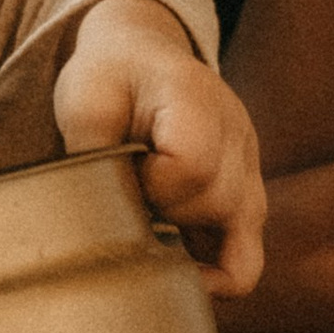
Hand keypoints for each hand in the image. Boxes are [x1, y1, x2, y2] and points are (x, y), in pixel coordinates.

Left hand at [53, 0, 265, 295]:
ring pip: (241, 240)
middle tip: (131, 196)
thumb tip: (99, 223)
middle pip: (219, 205)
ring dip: (190, 246)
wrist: (142, 55)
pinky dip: (217, 277)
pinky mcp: (245, 200)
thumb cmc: (112, 77)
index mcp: (198, 103)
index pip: (192, 166)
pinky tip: (182, 277)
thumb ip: (93, 155)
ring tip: (151, 229)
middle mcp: (237, 138)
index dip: (152, 185)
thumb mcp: (84, 99)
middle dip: (166, 214)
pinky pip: (247, 260)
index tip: (125, 171)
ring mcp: (249, 172)